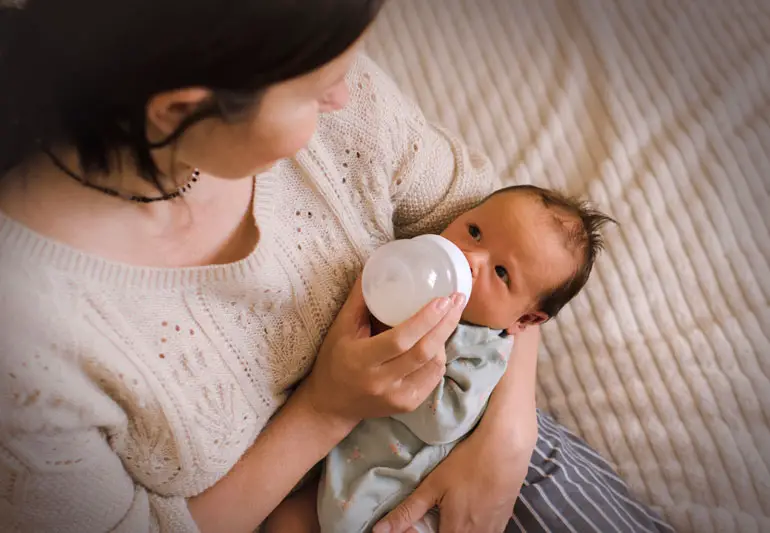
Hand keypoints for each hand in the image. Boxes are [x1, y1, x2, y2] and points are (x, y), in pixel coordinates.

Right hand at [300, 277, 466, 423]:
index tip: (442, 299)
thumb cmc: (334, 360)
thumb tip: (375, 268)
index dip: (424, 319)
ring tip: (448, 317)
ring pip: (434, 365)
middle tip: (458, 300)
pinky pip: (433, 378)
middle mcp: (381, 381)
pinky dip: (439, 357)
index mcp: (361, 360)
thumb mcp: (341, 328)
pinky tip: (438, 341)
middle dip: (446, 324)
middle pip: (424, 352)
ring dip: (444, 339)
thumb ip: (359, 300)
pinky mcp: (407, 405)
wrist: (331, 404)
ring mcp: (397, 397)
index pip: (399, 340)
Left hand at [374, 410, 536, 532]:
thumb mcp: (433, 485)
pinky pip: (484, 532)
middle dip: (435, 529)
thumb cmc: (468, 464)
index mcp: (456, 532)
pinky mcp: (504, 520)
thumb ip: (407, 511)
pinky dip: (471, 526)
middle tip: (429, 514)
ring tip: (446, 509)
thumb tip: (379, 531)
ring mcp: (493, 530)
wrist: (506, 448)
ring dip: (453, 527)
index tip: (411, 523)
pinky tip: (467, 506)